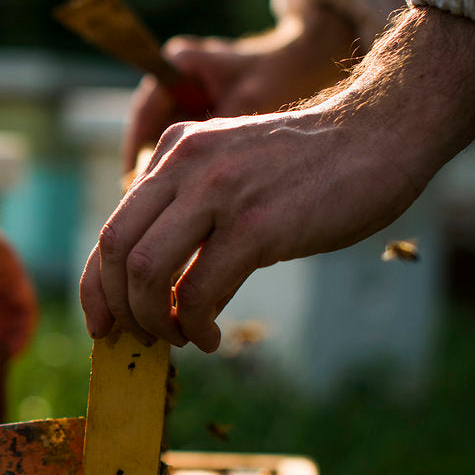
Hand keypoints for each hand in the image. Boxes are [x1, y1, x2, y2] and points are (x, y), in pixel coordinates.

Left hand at [83, 6, 474, 351]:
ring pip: (147, 273)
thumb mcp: (232, 169)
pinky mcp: (256, 225)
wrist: (378, 136)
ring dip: (154, 321)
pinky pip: (199, 292)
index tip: (104, 324)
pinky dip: (195, 326)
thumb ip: (191, 209)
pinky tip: (211, 335)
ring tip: (180, 337)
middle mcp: (186, 165)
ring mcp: (219, 193)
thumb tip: (157, 285)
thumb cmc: (310, 166)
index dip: (96, 286)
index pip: (110, 228)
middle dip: (119, 308)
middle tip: (140, 339)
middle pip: (116, 251)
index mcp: (174, 151)